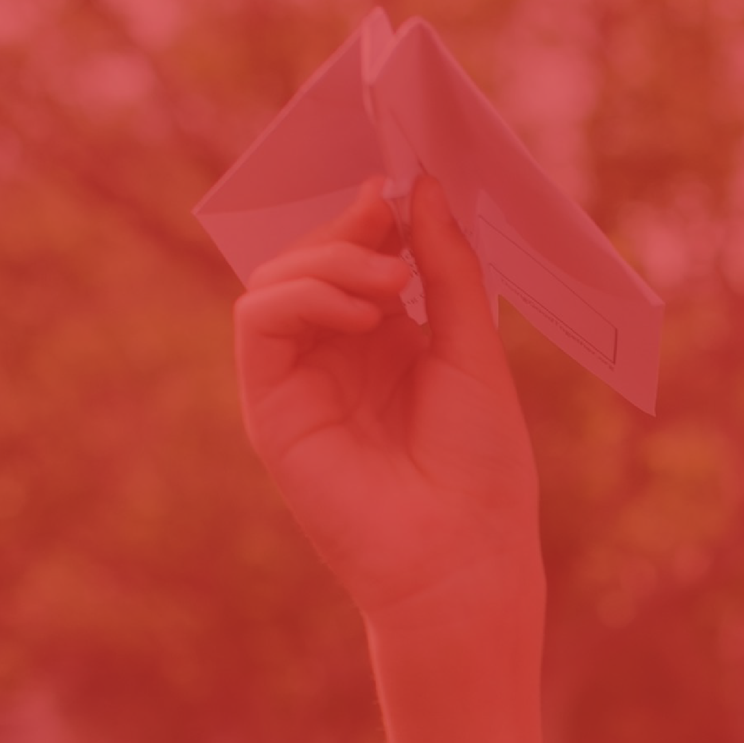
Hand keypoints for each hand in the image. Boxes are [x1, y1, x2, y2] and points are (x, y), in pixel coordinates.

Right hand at [233, 177, 540, 635]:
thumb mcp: (474, 354)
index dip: (376, 215)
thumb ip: (447, 271)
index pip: (363, 257)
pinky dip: (302, 298)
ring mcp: (303, 380)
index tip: (402, 181)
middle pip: (315, 258)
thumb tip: (420, 187)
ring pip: (279, 281)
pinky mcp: (272, 407)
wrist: (464, 561)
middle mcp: (343, 356)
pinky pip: (259, 323)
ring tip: (389, 283)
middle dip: (348, 227)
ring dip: (329, 261)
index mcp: (394, 343)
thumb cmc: (484, 472)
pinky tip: (359, 315)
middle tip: (386, 214)